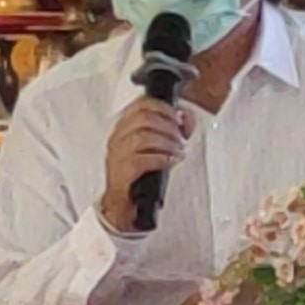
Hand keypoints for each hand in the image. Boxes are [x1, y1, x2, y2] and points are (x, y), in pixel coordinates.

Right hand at [99, 98, 194, 231]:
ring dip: (167, 143)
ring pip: (144, 137)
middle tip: (181, 136)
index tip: (177, 117)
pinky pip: (144, 159)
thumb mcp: (154, 145)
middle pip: (144, 119)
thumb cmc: (138, 172)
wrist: (122, 200)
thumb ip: (173, 128)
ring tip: (179, 150)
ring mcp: (117, 154)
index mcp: (123, 126)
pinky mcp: (122, 171)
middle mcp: (117, 137)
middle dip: (168, 126)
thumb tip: (187, 118)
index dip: (163, 108)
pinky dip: (162, 158)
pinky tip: (171, 161)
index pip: (140, 104)